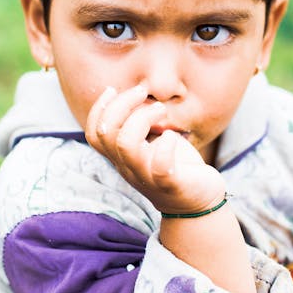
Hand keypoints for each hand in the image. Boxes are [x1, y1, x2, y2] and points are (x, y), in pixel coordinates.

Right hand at [85, 84, 224, 213]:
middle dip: (121, 104)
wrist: (198, 203)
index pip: (93, 134)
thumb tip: (136, 95)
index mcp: (120, 157)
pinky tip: (173, 136)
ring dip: (142, 118)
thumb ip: (140, 125)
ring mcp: (147, 177)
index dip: (97, 109)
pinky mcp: (171, 184)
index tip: (113, 89)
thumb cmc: (175, 165)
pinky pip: (160, 167)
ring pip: (126, 146)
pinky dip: (166, 146)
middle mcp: (128, 167)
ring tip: (160, 110)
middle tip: (143, 93)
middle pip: (106, 134)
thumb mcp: (152, 143)